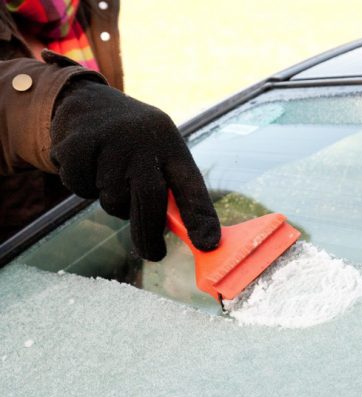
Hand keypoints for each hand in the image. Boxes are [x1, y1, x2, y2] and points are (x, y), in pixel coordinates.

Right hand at [50, 79, 219, 260]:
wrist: (88, 102)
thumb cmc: (134, 144)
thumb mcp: (160, 155)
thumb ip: (172, 192)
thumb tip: (189, 237)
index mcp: (171, 146)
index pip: (191, 186)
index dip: (200, 217)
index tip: (207, 244)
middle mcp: (144, 141)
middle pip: (150, 199)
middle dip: (150, 233)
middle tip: (155, 254)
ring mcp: (110, 141)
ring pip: (112, 200)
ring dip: (112, 202)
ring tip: (110, 175)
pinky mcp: (78, 144)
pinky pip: (81, 188)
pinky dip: (82, 187)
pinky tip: (88, 164)